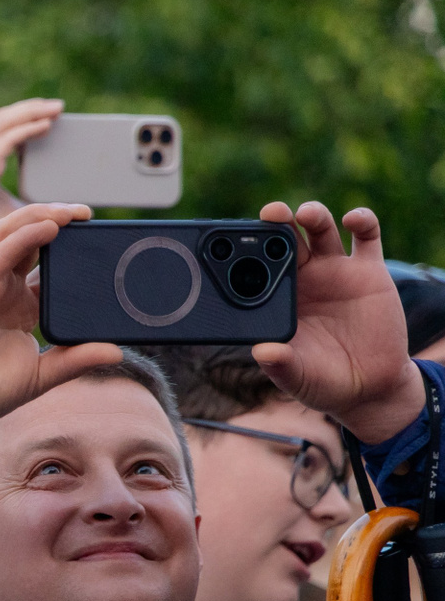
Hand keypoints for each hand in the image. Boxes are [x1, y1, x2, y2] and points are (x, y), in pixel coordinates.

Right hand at [0, 203, 120, 431]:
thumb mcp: (41, 374)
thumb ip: (76, 360)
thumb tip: (116, 353)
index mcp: (17, 305)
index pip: (46, 265)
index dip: (70, 250)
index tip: (99, 243)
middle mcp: (1, 287)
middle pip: (29, 238)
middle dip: (57, 220)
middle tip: (87, 215)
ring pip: (11, 233)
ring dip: (41, 216)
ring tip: (72, 212)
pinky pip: (0, 250)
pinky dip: (25, 235)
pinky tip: (50, 227)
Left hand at [251, 201, 424, 444]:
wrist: (369, 386)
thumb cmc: (321, 381)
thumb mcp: (298, 377)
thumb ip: (281, 365)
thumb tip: (263, 352)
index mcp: (275, 297)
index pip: (255, 266)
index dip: (245, 250)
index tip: (232, 240)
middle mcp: (302, 277)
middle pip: (285, 238)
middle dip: (276, 222)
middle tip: (270, 214)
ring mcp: (335, 271)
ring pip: (320, 230)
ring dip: (312, 215)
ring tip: (305, 214)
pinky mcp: (369, 271)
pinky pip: (366, 237)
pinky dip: (362, 221)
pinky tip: (353, 219)